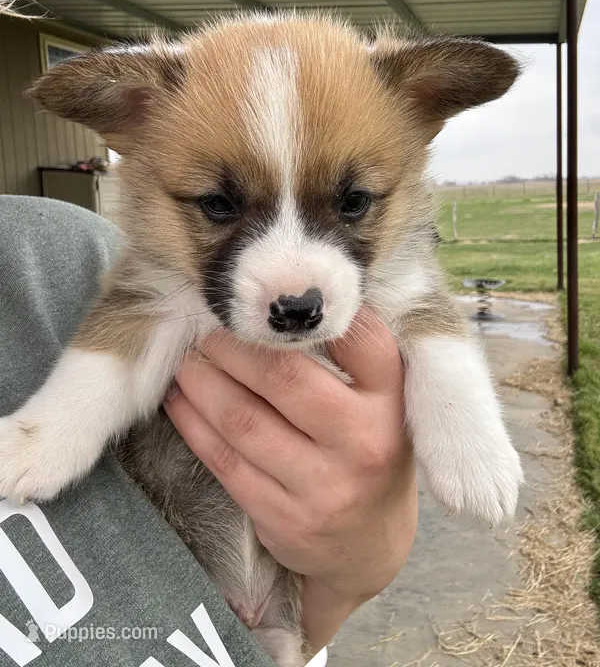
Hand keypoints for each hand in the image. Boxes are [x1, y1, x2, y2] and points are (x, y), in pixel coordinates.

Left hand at [165, 307, 416, 649]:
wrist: (370, 546)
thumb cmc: (370, 451)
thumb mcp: (384, 402)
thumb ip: (353, 356)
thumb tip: (282, 300)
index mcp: (392, 403)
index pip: (358, 339)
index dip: (309, 310)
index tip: (268, 294)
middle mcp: (363, 442)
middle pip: (284, 379)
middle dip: (233, 346)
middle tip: (207, 327)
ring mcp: (323, 487)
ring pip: (243, 421)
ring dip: (202, 381)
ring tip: (187, 360)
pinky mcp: (283, 519)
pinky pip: (225, 462)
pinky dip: (193, 424)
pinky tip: (180, 399)